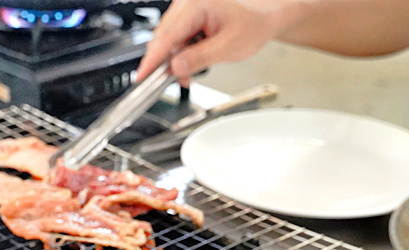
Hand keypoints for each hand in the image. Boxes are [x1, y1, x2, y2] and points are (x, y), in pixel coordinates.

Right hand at [138, 0, 293, 81]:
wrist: (267, 15)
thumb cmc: (254, 23)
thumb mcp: (228, 47)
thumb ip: (199, 58)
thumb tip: (176, 68)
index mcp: (197, 3)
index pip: (167, 35)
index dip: (152, 59)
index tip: (142, 76)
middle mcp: (188, 2)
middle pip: (164, 37)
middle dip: (166, 63)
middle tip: (173, 81)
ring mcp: (187, 8)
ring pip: (169, 39)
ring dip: (176, 59)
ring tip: (190, 73)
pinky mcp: (188, 16)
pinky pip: (177, 36)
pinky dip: (182, 52)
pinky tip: (192, 61)